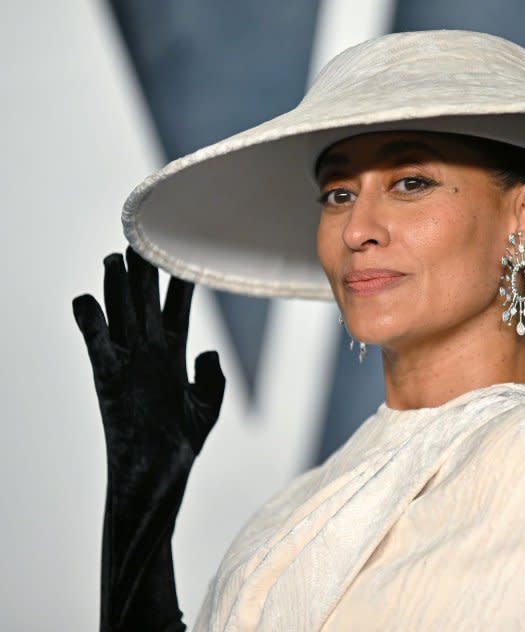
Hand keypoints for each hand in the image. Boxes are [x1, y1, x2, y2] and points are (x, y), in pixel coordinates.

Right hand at [73, 246, 224, 630]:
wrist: (159, 477)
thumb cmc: (183, 444)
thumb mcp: (208, 406)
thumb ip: (213, 376)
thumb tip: (208, 351)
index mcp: (173, 356)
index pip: (177, 310)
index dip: (178, 284)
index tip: (184, 257)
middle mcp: (149, 354)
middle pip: (145, 304)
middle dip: (144, 274)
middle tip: (143, 240)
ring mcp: (128, 364)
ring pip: (120, 316)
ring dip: (118, 288)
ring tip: (116, 257)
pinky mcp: (108, 381)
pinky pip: (97, 346)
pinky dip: (90, 323)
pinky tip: (85, 299)